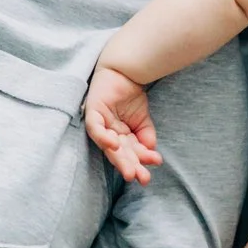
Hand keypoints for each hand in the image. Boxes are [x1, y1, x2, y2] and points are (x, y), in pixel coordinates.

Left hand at [82, 63, 160, 184]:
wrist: (125, 69)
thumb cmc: (131, 93)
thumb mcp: (143, 119)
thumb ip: (146, 136)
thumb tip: (152, 153)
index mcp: (119, 136)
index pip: (130, 152)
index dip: (142, 159)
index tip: (155, 164)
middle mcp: (108, 133)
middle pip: (119, 153)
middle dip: (131, 166)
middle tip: (143, 178)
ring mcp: (99, 124)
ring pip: (108, 146)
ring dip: (119, 159)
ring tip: (130, 170)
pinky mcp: (92, 112)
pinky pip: (95, 129)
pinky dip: (103, 138)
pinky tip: (114, 145)